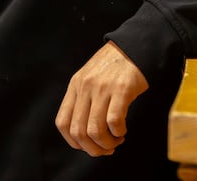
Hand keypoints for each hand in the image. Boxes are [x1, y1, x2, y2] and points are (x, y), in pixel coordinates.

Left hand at [55, 41, 148, 156]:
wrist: (134, 47)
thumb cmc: (113, 66)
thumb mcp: (90, 77)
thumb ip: (84, 99)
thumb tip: (85, 134)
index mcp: (75, 85)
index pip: (62, 123)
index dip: (73, 141)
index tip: (87, 145)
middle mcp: (85, 87)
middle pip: (78, 131)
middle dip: (92, 148)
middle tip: (106, 148)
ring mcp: (102, 88)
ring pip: (95, 130)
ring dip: (106, 143)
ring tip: (116, 140)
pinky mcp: (121, 90)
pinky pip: (114, 122)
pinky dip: (118, 132)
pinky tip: (123, 130)